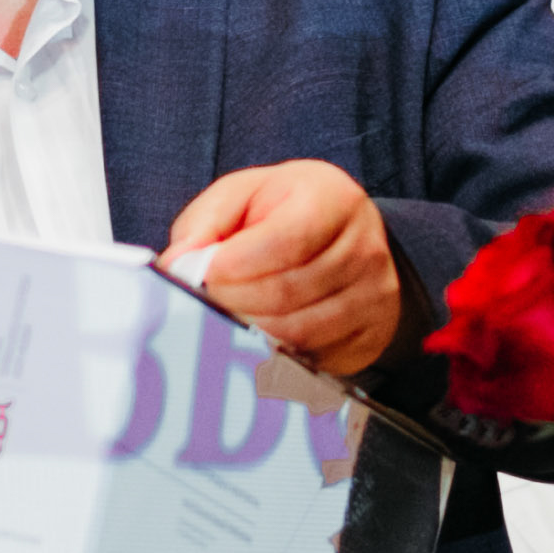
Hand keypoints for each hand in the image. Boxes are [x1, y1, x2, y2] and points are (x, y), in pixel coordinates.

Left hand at [162, 160, 397, 372]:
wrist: (343, 237)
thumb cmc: (285, 212)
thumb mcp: (244, 195)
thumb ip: (207, 221)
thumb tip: (179, 263)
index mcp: (333, 199)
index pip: (288, 241)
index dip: (237, 264)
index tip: (202, 274)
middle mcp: (364, 247)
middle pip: (289, 291)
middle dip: (233, 301)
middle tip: (202, 302)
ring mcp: (374, 295)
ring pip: (298, 331)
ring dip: (248, 331)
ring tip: (222, 318)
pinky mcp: (369, 336)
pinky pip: (314, 357)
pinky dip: (275, 352)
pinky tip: (254, 337)